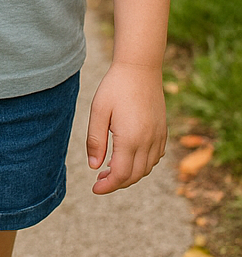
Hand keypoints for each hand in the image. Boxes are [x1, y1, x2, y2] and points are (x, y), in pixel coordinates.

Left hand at [87, 62, 166, 193]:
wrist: (140, 68)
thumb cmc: (115, 87)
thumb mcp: (98, 111)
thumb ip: (96, 140)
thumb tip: (94, 167)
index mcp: (130, 139)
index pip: (120, 175)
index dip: (107, 186)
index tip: (94, 189)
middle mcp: (148, 142)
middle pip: (134, 176)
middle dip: (117, 183)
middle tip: (99, 180)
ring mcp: (158, 137)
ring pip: (146, 168)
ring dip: (129, 174)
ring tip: (111, 168)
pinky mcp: (163, 131)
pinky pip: (155, 157)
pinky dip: (143, 164)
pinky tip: (129, 156)